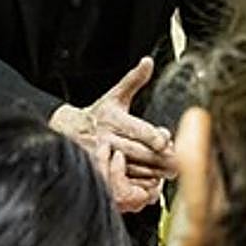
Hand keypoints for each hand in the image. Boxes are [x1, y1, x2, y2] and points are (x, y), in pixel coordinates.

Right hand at [50, 57, 175, 210]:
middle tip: (176, 162)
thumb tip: (148, 62)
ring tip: (168, 173)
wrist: (68, 131)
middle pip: (137, 151)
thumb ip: (134, 80)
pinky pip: (121, 180)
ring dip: (151, 172)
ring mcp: (103, 156)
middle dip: (158, 158)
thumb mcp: (115, 95)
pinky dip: (137, 184)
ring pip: (131, 167)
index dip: (151, 135)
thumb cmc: (98, 113)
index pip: (135, 128)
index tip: (166, 141)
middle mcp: (107, 138)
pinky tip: (151, 184)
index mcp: (112, 118)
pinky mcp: (100, 170)